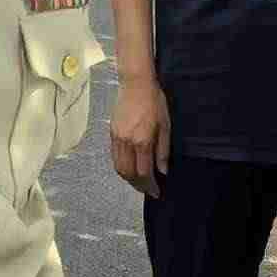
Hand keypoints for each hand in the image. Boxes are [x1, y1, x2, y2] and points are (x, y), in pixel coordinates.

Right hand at [107, 74, 169, 196]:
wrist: (135, 84)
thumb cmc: (155, 102)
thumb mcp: (165, 126)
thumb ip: (163, 150)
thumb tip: (163, 171)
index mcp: (142, 141)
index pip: (144, 172)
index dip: (150, 185)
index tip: (157, 192)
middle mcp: (127, 142)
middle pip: (128, 173)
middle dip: (138, 185)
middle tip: (148, 190)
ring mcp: (117, 137)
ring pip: (118, 167)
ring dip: (128, 178)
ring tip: (139, 182)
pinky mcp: (111, 133)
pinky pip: (114, 156)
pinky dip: (121, 166)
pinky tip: (130, 167)